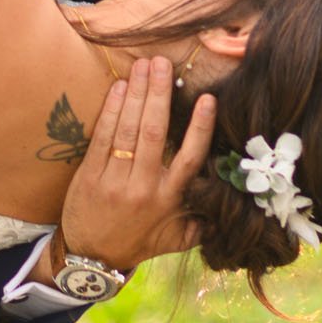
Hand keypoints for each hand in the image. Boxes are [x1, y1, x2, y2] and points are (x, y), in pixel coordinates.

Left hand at [53, 59, 216, 277]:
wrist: (92, 259)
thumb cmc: (138, 243)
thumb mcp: (176, 240)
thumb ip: (203, 224)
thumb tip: (231, 206)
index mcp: (169, 199)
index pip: (190, 158)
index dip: (200, 128)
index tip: (208, 100)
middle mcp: (143, 188)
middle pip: (154, 133)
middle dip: (158, 94)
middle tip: (162, 63)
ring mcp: (115, 180)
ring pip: (128, 131)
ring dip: (136, 95)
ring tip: (142, 66)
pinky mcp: (90, 176)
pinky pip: (102, 137)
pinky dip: (111, 111)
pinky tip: (119, 88)